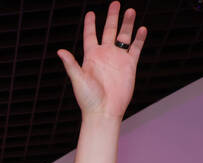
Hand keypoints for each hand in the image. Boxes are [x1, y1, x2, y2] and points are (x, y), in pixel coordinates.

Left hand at [57, 2, 145, 119]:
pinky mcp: (130, 66)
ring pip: (124, 36)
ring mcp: (118, 59)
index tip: (91, 13)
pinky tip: (142, 29)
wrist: (104, 111)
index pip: (90, 36)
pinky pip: (135, 49)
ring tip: (130, 10)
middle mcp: (105, 55)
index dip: (90, 25)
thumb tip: (60, 51)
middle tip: (115, 3)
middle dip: (112, 17)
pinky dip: (139, 39)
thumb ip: (71, 64)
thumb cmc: (88, 99)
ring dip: (127, 24)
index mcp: (91, 57)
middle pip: (109, 31)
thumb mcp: (78, 79)